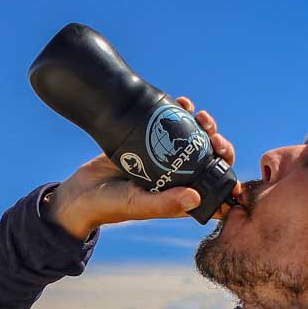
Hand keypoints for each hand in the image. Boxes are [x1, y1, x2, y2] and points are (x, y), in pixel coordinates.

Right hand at [45, 95, 236, 239]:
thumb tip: (197, 197)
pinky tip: (183, 102)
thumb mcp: (138, 205)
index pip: (214, 188)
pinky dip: (181, 112)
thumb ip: (166, 204)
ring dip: (203, 125)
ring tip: (200, 115)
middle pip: (209, 159)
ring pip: (194, 140)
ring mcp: (164, 158)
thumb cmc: (109, 206)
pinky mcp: (149, 141)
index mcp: (180, 196)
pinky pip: (172, 125)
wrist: (80, 191)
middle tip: (213, 135)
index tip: (224, 159)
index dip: (227, 175)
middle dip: (218, 144)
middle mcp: (176, 177)